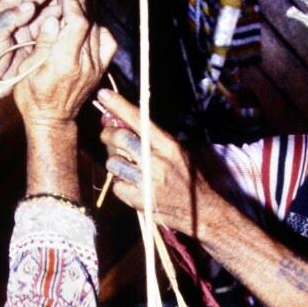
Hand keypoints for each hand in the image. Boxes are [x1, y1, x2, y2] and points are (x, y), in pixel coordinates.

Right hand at [16, 0, 116, 127]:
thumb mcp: (28, 70)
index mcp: (65, 63)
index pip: (78, 24)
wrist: (52, 120)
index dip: (74, 3)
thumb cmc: (32, 96)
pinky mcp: (101, 69)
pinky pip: (107, 42)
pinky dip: (99, 29)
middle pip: (89, 23)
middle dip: (80, 2)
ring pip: (98, 30)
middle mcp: (85, 64)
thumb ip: (43, 43)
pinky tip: (88, 25)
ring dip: (88, 13)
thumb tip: (53, 18)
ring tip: (76, 1)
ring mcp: (96, 67)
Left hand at [98, 88, 215, 235]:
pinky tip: (132, 184)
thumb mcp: (178, 152)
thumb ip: (153, 139)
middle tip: (107, 135)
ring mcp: (147, 182)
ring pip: (113, 163)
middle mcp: (157, 162)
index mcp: (169, 146)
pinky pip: (117, 186)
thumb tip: (122, 122)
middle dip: (108, 134)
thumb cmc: (189, 178)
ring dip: (114, 162)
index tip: (104, 95)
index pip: (140, 120)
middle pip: (120, 138)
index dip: (119, 105)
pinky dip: (120, 184)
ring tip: (126, 166)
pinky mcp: (140, 201)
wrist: (203, 212)